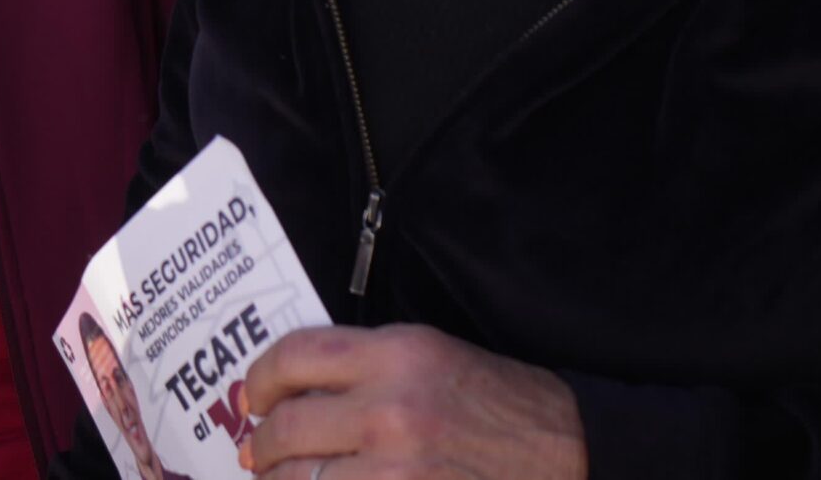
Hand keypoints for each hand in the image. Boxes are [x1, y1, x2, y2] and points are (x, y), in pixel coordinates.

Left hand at [239, 325, 585, 478]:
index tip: (252, 399)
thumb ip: (359, 366)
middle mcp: (392, 408)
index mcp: (394, 353)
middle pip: (289, 428)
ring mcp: (400, 468)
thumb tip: (289, 395)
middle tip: (257, 452)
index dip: (259, 380)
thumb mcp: (427, 353)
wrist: (568, 449)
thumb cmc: (495, 400)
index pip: (293, 357)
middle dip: (262, 445)